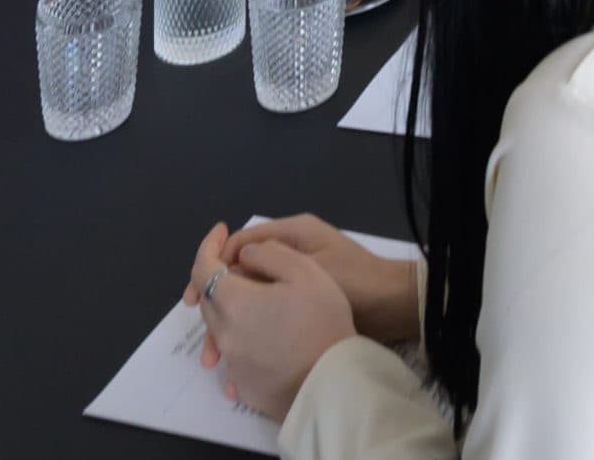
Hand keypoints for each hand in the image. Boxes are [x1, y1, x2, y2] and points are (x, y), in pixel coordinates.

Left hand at [183, 225, 355, 420]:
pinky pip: (236, 357)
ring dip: (231, 310)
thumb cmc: (321, 321)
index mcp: (233, 301)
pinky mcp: (246, 388)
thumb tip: (243, 256)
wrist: (336, 383)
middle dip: (219, 277)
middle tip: (244, 266)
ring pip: (221, 328)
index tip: (221, 230)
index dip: (209, 245)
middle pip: (209, 299)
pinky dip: (243, 340)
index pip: (203, 267)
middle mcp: (224, 334)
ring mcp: (234, 365)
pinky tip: (263, 339)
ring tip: (257, 303)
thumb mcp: (305, 270)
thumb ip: (268, 253)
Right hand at [222, 215, 420, 346]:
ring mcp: (295, 281)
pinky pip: (268, 315)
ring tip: (218, 358)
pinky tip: (241, 360)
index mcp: (293, 234)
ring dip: (232, 325)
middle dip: (219, 304)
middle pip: (241, 275)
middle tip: (204, 334)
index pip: (241, 245)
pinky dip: (252, 332)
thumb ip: (272, 262)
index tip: (196, 298)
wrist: (396, 310)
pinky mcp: (300, 306)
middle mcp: (290, 254)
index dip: (213, 267)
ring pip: (251, 300)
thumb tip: (233, 265)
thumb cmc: (357, 282)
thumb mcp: (312, 268)